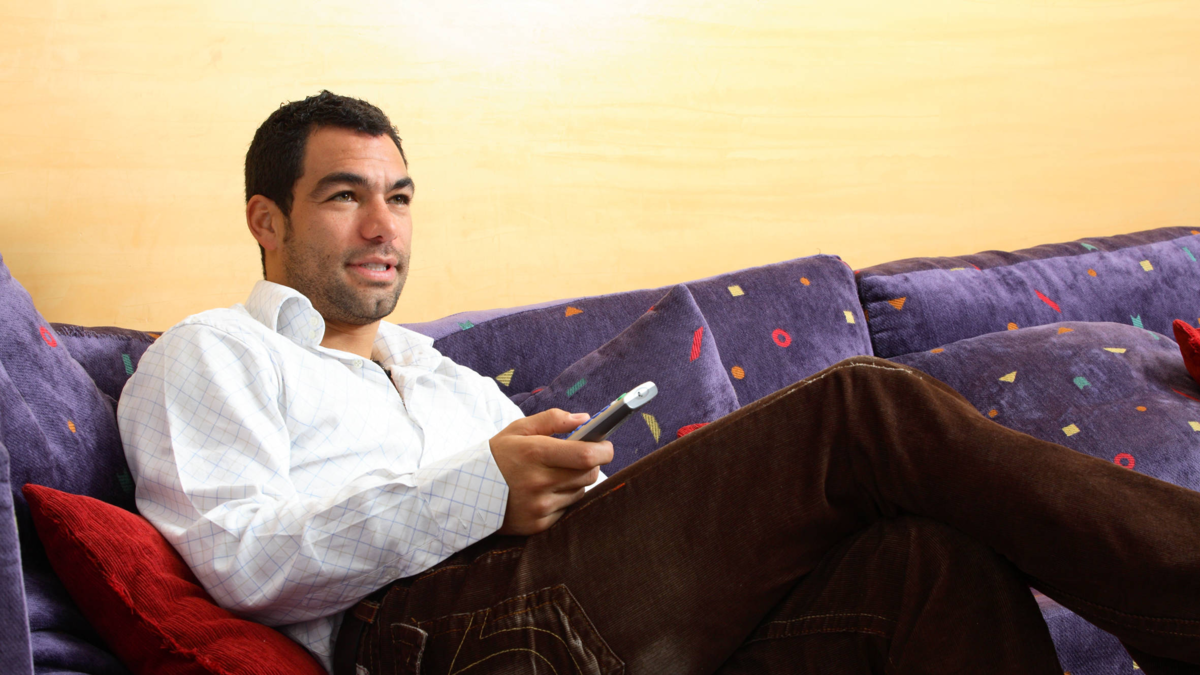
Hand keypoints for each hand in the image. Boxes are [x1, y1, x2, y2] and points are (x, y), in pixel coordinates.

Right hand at [489, 409, 613, 535]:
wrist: (467, 492)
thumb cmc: (498, 456)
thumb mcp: (519, 429)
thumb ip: (553, 419)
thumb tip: (584, 418)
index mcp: (536, 453)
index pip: (586, 455)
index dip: (604, 450)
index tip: (605, 445)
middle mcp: (539, 481)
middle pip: (590, 474)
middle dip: (592, 464)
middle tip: (581, 457)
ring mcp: (540, 506)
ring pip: (580, 491)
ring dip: (576, 481)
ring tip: (556, 474)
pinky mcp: (538, 524)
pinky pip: (567, 509)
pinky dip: (563, 499)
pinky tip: (545, 492)